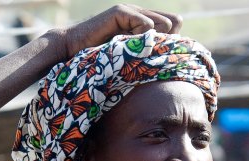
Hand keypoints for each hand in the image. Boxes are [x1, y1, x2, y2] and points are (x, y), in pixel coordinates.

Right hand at [57, 4, 182, 59]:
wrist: (72, 50)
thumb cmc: (100, 61)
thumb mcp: (131, 60)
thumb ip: (149, 56)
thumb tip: (170, 60)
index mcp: (145, 24)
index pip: (176, 24)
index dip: (170, 41)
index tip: (154, 55)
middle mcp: (140, 14)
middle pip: (174, 23)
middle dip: (164, 41)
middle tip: (144, 53)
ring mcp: (131, 11)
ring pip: (164, 24)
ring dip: (151, 41)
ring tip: (133, 50)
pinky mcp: (121, 11)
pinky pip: (146, 24)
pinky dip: (140, 38)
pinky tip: (124, 44)